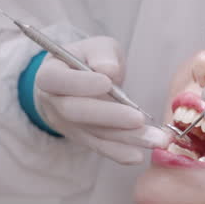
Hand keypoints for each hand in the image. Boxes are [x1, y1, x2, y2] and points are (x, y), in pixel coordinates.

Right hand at [35, 36, 168, 164]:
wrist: (80, 82)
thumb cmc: (89, 60)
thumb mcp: (96, 47)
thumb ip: (102, 54)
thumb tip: (109, 70)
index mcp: (49, 74)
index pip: (57, 80)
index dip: (81, 84)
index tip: (107, 83)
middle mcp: (53, 102)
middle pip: (76, 112)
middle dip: (109, 117)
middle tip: (138, 119)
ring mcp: (66, 125)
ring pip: (93, 133)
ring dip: (124, 138)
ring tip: (154, 140)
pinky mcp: (82, 139)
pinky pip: (100, 147)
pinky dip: (119, 153)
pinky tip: (138, 156)